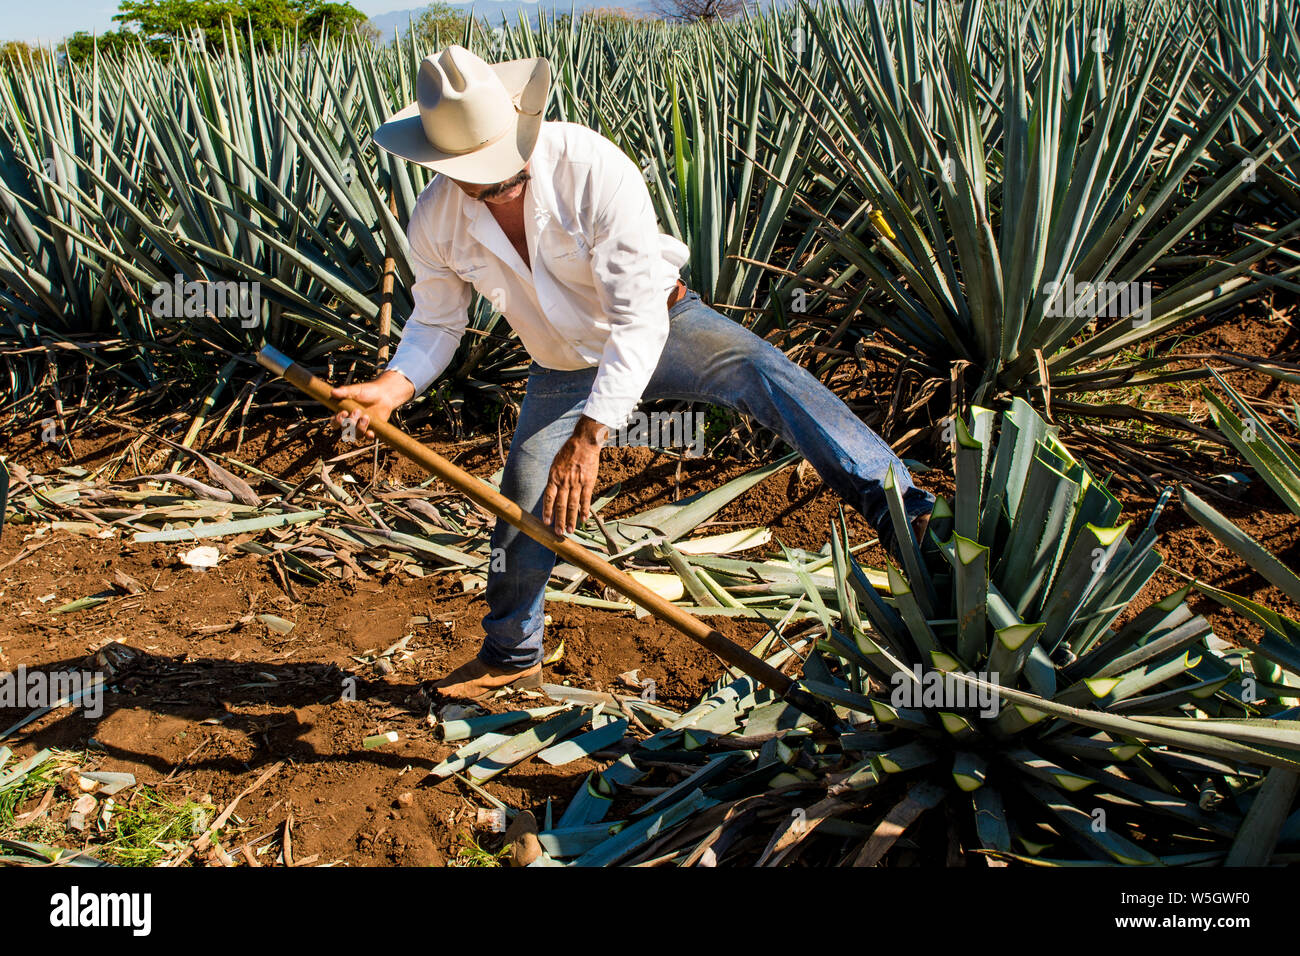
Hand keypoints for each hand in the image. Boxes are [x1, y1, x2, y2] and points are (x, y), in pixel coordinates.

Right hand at [330, 370, 414, 439]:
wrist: (383, 394)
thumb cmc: (367, 391)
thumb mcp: (355, 390)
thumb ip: (344, 392)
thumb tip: (333, 392)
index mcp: (343, 414)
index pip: (335, 423)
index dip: (337, 421)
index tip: (344, 412)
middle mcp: (351, 423)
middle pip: (345, 430)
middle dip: (350, 422)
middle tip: (357, 410)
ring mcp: (361, 428)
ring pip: (356, 435)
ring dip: (360, 428)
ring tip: (366, 416)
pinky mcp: (372, 430)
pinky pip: (368, 437)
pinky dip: (369, 436)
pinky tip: (370, 433)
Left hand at [543, 415, 607, 535]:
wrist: (584, 442)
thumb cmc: (568, 453)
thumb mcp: (556, 465)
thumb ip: (554, 480)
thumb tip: (552, 494)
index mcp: (554, 477)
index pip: (549, 498)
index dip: (547, 511)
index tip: (546, 522)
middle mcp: (564, 482)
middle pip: (561, 505)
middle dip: (559, 520)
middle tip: (558, 533)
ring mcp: (577, 482)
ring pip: (573, 505)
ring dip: (571, 519)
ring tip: (570, 530)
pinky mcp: (588, 482)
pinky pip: (586, 499)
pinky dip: (585, 510)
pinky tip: (584, 519)